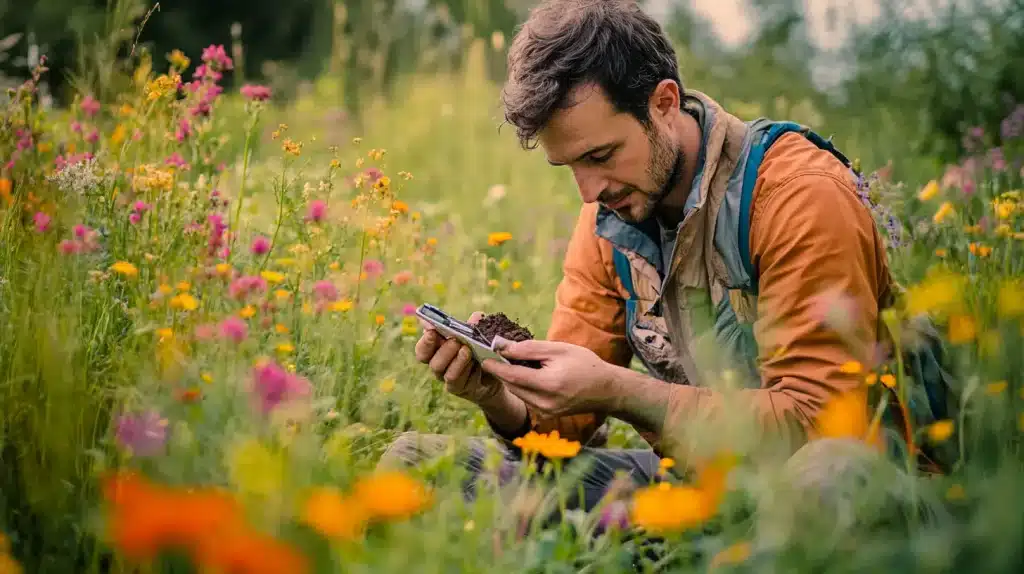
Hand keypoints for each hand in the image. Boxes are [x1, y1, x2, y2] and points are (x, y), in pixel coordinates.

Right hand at [414, 311, 503, 405]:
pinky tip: (475, 363)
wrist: (493, 372)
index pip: (423, 349)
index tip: (432, 330)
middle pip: (431, 361)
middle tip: (455, 340)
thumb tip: (476, 317)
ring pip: (444, 373)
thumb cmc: (480, 350)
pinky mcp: (458, 388)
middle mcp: (438, 365)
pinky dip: (466, 370)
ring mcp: (446, 378)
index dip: (425, 340)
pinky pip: (457, 381)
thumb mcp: (478, 336)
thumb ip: (475, 326)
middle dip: (444, 349)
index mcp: (437, 349)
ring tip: (466, 350)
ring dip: (456, 360)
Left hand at [480, 339, 614, 417]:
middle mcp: (544, 403)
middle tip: (490, 355)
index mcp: (548, 384)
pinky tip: (522, 373)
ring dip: (510, 378)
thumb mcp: (558, 349)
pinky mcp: (547, 415)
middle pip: (512, 386)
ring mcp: (545, 412)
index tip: (482, 357)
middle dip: (500, 371)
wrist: (607, 390)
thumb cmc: (585, 364)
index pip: (512, 375)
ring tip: (505, 361)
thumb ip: (529, 348)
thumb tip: (503, 346)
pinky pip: (527, 398)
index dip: (495, 366)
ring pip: (518, 393)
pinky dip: (521, 386)